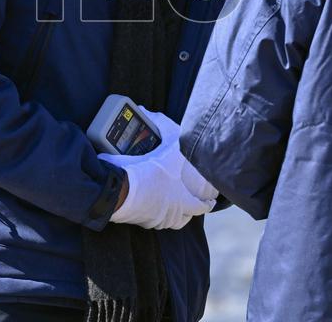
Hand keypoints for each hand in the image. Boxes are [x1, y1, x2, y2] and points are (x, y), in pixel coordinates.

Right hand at [100, 108, 214, 229]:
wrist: (121, 191)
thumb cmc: (146, 171)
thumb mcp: (161, 143)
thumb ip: (160, 124)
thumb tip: (148, 110)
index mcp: (183, 197)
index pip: (202, 205)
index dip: (207, 201)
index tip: (210, 199)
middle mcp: (173, 211)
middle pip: (188, 216)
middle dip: (192, 209)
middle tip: (193, 202)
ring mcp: (159, 219)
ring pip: (173, 221)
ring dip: (175, 214)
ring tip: (174, 206)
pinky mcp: (144, 221)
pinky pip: (155, 222)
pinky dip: (157, 216)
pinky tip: (153, 208)